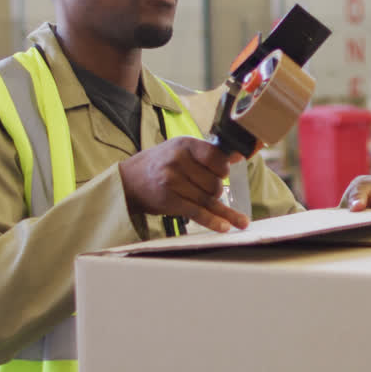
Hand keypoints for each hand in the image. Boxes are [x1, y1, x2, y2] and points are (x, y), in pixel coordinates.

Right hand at [118, 137, 248, 232]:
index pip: (216, 157)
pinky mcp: (169, 201)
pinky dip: (214, 221)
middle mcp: (178, 160)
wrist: (130, 180)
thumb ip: (209, 153)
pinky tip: (225, 227)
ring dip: (215, 205)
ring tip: (212, 205)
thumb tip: (240, 155)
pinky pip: (198, 213)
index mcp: (185, 144)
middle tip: (205, 188)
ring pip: (208, 199)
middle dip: (216, 190)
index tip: (221, 173)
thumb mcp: (182, 149)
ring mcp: (172, 181)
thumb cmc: (162, 164)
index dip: (223, 169)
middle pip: (215, 183)